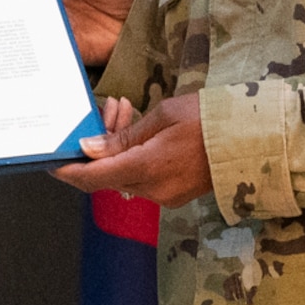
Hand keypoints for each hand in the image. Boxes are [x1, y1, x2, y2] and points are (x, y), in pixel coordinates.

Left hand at [52, 94, 210, 207]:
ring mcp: (165, 195)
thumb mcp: (162, 117)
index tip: (52, 160)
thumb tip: (89, 149)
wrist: (252, 138)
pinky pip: (142, 177)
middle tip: (109, 109)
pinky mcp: (174, 194)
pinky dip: (133, 156)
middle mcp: (152, 190)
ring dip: (117, 146)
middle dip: (99, 144)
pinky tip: (140, 131)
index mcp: (146, 168)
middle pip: (107, 173)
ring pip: (124, 173)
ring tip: (127, 110)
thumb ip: (122, 137)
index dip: (68, 171)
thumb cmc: (209, 119)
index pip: (92, 178)